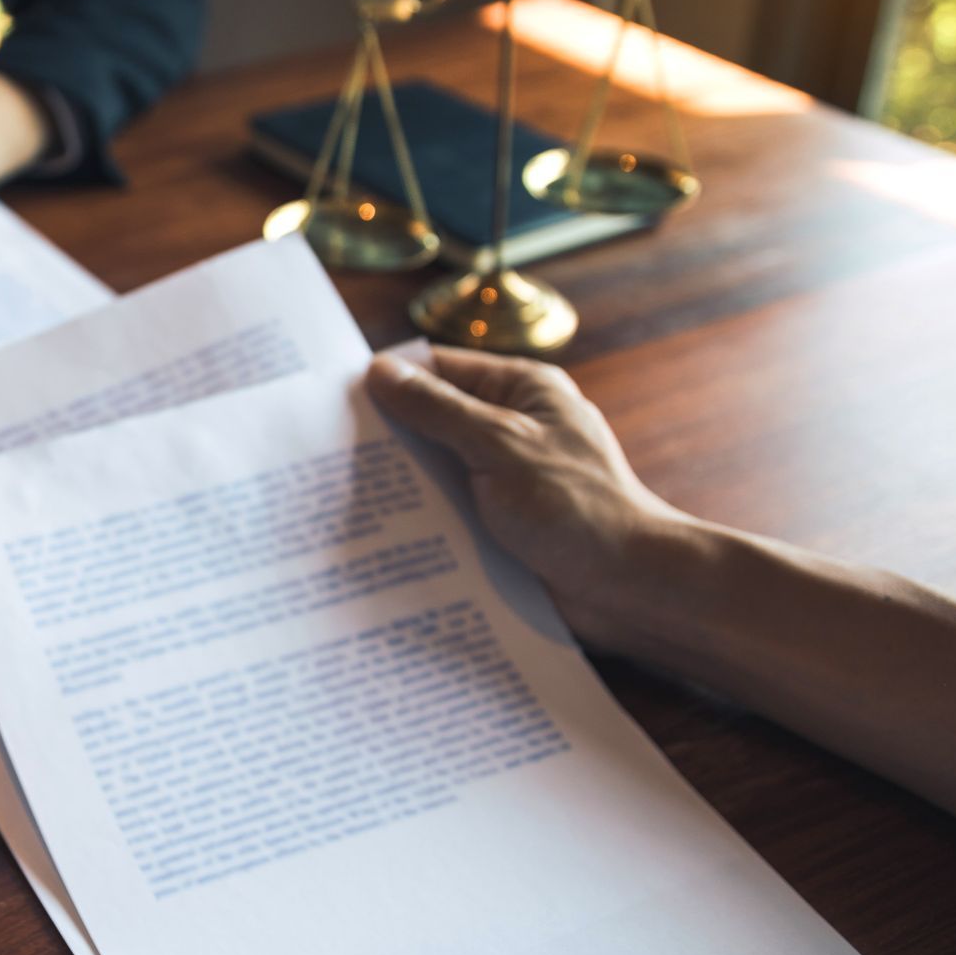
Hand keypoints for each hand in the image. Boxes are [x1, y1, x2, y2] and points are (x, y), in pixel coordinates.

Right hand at [365, 348, 687, 647]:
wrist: (630, 587)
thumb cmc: (578, 507)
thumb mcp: (500, 445)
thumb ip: (438, 409)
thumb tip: (380, 371)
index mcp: (522, 390)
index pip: (440, 367)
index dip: (390, 379)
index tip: (334, 397)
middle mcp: (511, 428)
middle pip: (432, 418)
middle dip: (386, 435)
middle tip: (325, 451)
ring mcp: (504, 477)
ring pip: (435, 468)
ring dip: (399, 482)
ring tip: (338, 494)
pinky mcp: (499, 522)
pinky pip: (448, 509)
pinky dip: (418, 517)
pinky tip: (378, 531)